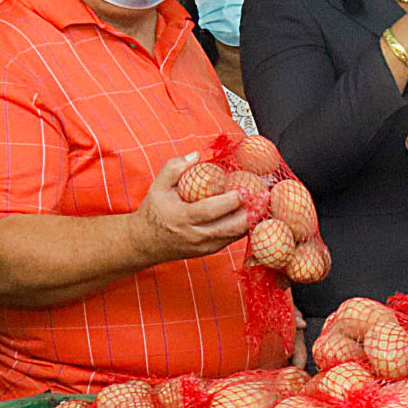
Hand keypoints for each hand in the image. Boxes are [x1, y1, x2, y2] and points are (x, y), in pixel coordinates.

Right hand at [126, 154, 259, 263]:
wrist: (144, 242)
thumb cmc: (154, 212)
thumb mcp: (158, 186)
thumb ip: (175, 168)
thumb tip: (197, 155)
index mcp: (182, 218)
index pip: (210, 211)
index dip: (230, 201)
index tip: (244, 189)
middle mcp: (194, 235)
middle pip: (228, 227)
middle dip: (249, 213)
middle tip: (262, 198)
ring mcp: (202, 246)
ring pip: (233, 236)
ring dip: (250, 221)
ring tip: (262, 205)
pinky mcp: (208, 252)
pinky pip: (230, 241)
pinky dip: (242, 229)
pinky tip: (251, 216)